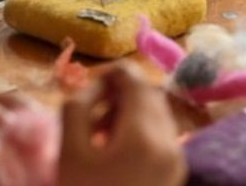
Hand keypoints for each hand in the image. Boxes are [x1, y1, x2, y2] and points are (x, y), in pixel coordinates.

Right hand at [57, 63, 184, 185]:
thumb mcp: (68, 155)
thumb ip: (77, 109)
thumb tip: (93, 85)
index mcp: (144, 136)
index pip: (136, 82)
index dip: (114, 72)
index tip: (91, 80)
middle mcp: (170, 143)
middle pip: (151, 95)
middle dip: (122, 91)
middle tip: (92, 107)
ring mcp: (177, 159)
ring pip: (158, 113)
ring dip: (132, 110)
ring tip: (99, 130)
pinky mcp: (177, 172)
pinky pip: (163, 135)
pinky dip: (142, 129)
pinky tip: (115, 147)